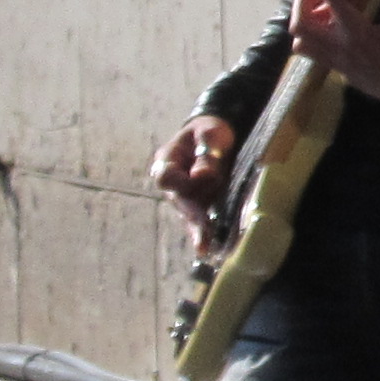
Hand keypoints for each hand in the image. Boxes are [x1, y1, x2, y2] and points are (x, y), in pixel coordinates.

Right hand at [152, 114, 238, 248]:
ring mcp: (184, 195)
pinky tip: (211, 249)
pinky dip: (205, 232)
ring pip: (189, 215)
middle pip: (179, 202)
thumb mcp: (210, 133)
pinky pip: (200, 219)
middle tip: (202, 242)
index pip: (166, 177)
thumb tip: (202, 175)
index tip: (205, 175)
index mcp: (166, 160)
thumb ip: (206, 151)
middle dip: (192, 221)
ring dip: (199, 231)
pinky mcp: (199, 203)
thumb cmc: (209, 131)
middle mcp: (172, 182)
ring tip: (206, 249)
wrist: (214, 135)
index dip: (183, 180)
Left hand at [285, 0, 379, 116]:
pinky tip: (336, 30)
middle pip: (299, 22)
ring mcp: (336, 62)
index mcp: (358, 31)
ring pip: (299, 41)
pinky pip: (312, 53)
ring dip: (307, 21)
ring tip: (329, 13)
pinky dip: (314, 37)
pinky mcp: (338, 71)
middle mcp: (340, 47)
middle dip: (305, 1)